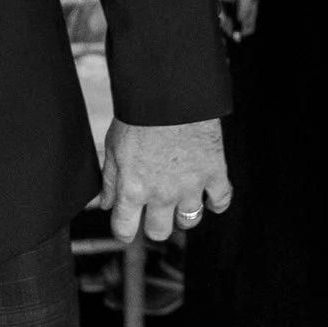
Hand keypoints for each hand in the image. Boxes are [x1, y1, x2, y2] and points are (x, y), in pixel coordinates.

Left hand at [102, 116, 230, 245]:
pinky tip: (208, 195)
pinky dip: (216, 202)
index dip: (124, 232)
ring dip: (184, 214)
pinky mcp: (214, 173)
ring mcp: (190, 186)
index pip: (125, 230)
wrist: (170, 94)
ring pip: (189, 221)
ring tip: (180, 199)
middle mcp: (161, 194)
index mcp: (132, 189)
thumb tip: (106, 205)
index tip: (126, 227)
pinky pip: (221, 201)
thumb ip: (110, 180)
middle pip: (159, 232)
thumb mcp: (113, 148)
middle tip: (154, 210)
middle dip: (155, 225)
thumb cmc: (138, 116)